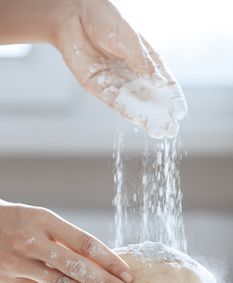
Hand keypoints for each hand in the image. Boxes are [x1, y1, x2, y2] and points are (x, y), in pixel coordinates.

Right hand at [0, 200, 132, 282]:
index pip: (85, 243)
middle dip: (106, 282)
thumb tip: (95, 257)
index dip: (109, 260)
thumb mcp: (39, 218)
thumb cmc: (15, 220)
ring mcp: (21, 262)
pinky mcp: (11, 280)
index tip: (125, 271)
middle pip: (78, 266)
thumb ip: (63, 238)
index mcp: (45, 219)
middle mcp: (34, 241)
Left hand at [54, 0, 187, 137]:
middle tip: (172, 130)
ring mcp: (116, 83)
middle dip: (161, 115)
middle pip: (150, 99)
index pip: (163, 83)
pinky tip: (139, 122)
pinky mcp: (99, 89)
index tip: (181, 112)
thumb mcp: (129, 40)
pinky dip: (128, 113)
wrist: (74, 16)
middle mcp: (132, 75)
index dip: (172, 98)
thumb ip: (142, 62)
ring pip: (135, 105)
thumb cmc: (104, 20)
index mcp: (144, 61)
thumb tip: (160, 83)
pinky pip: (115, 103)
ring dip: (146, 120)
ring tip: (159, 132)